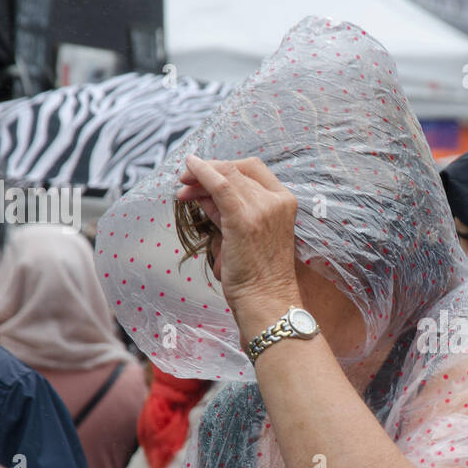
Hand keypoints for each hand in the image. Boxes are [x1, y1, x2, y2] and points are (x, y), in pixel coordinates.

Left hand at [176, 154, 300, 325]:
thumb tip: (204, 194)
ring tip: (182, 189)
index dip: (226, 166)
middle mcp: (277, 201)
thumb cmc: (257, 275)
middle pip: (236, 171)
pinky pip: (221, 186)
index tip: (204, 174)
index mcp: (285, 202)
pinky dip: (203, 173)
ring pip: (226, 176)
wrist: (267, 301)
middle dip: (208, 171)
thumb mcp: (245, 233)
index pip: (253, 169)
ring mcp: (263, 209)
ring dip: (199, 177)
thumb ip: (228, 210)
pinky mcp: (244, 220)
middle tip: (185, 181)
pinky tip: (189, 167)